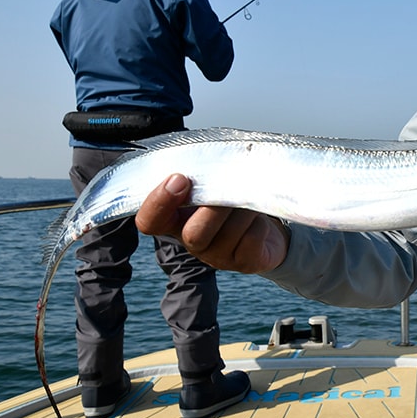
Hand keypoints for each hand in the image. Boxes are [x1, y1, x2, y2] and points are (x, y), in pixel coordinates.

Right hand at [135, 174, 289, 273]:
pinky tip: (261, 216)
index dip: (158, 203)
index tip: (179, 178)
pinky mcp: (245, 262)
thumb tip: (208, 155)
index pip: (150, 221)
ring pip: (228, 234)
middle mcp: (193, 242)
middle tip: (230, 186)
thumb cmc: (232, 201)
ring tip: (252, 194)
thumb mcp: (212, 186)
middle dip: (214, 209)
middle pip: (194, 233)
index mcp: (176, 221)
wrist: (267, 231)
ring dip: (242, 210)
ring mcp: (219, 256)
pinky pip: (251, 240)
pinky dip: (259, 223)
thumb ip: (202, 175)